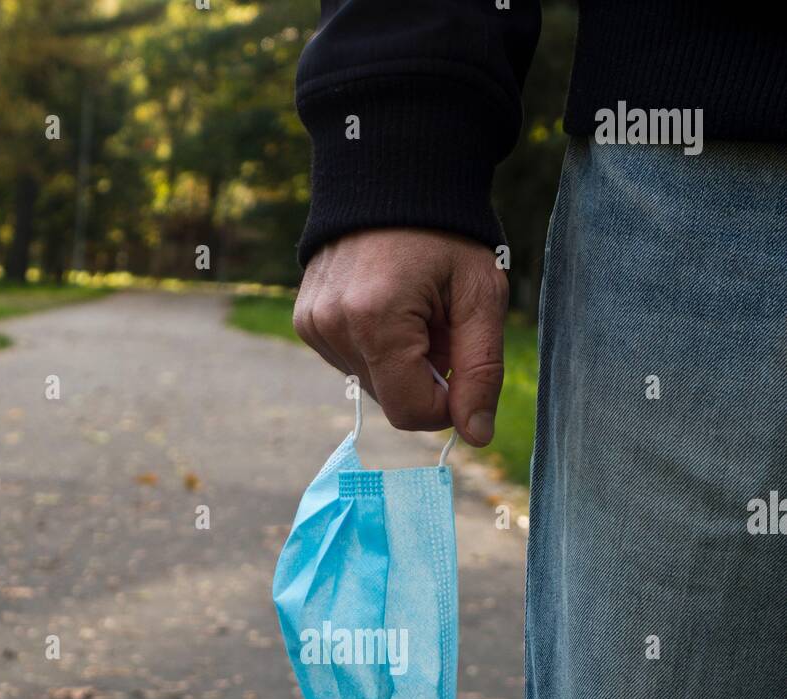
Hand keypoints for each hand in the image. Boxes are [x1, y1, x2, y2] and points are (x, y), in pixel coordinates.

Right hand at [294, 228, 506, 446]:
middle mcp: (333, 325)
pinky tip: (387, 305)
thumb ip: (482, 369)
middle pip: (390, 401)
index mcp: (375, 320)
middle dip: (424, 377)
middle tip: (440, 324)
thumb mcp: (482, 295)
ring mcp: (313, 323)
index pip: (410, 412)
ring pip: (371, 385)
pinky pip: (351, 363)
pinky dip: (377, 349)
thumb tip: (476, 436)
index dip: (446, 404)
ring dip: (401, 363)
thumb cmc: (448, 233)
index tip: (462, 366)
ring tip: (413, 308)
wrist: (394, 173)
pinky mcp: (305, 320)